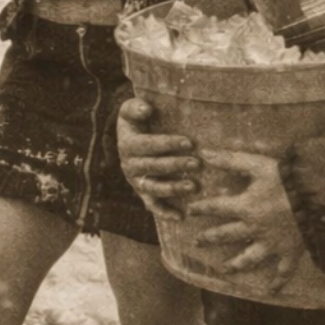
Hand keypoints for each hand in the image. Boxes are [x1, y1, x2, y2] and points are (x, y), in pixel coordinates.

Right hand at [116, 98, 200, 220]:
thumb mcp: (131, 111)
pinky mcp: (144, 193)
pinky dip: (165, 212)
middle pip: (152, 166)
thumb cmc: (138, 122)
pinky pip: (153, 205)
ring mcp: (137, 181)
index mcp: (127, 144)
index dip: (167, 144)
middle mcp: (130, 165)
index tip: (189, 142)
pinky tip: (181, 217)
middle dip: (175, 165)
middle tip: (197, 163)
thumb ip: (135, 107)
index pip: (147, 145)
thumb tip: (146, 109)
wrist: (133, 138)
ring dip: (173, 188)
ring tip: (194, 187)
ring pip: (154, 187)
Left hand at [187, 149, 306, 287]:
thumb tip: (203, 153)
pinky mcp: (290, 253)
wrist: (322, 199)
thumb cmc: (290, 180)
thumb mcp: (257, 164)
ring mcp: (272, 244)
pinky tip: (269, 292)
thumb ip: (230, 160)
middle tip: (197, 241)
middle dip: (209, 238)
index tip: (189, 210)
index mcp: (245, 207)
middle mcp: (254, 229)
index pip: (215, 208)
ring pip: (248, 258)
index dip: (200, 208)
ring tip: (223, 269)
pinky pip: (282, 271)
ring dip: (234, 265)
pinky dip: (276, 282)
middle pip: (226, 235)